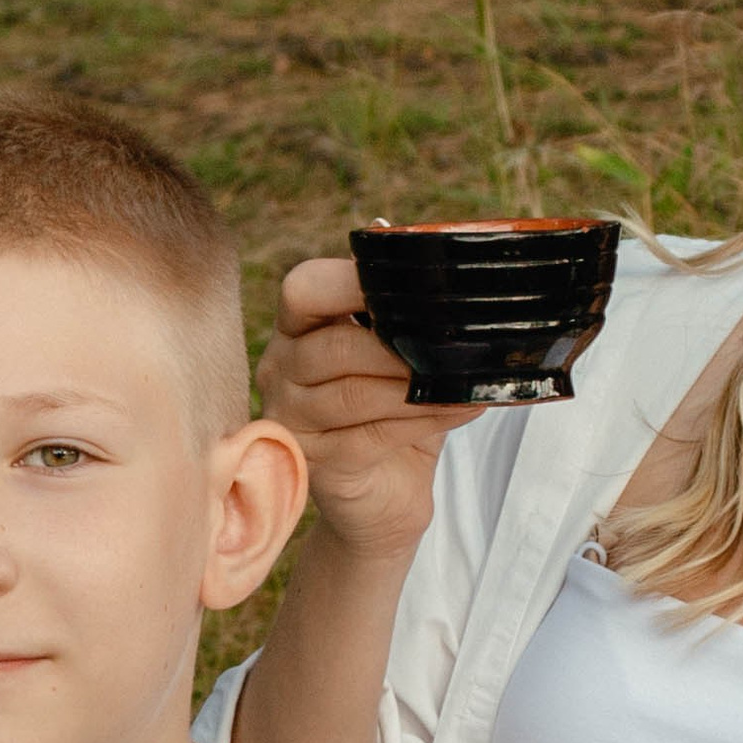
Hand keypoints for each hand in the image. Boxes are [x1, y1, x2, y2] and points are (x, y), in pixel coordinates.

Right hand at [257, 254, 483, 562]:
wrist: (387, 499)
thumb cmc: (395, 415)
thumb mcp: (403, 357)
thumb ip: (404, 310)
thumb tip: (414, 244)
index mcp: (297, 329)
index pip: (305, 290)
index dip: (351, 283)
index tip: (413, 286)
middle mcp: (280, 370)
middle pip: (333, 346)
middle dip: (398, 347)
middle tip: (453, 344)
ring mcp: (290, 419)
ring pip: (353, 393)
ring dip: (415, 387)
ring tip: (463, 382)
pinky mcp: (314, 464)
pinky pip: (369, 436)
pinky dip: (420, 420)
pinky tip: (458, 409)